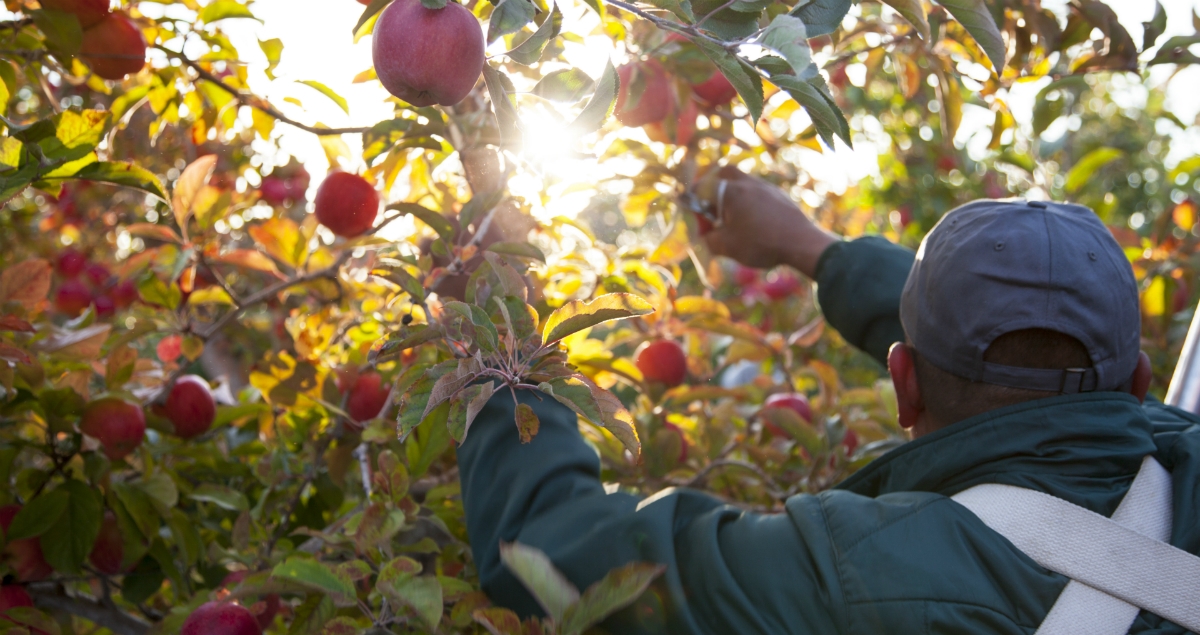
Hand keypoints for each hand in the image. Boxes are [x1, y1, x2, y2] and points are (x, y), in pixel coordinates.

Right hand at [697, 166, 839, 277]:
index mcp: (731, 192)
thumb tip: (706, 235)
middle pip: (724, 172)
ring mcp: (765, 187)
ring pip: (742, 181)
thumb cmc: (761, 244)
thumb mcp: (727, 247)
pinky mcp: (778, 195)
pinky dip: (749, 201)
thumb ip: (709, 239)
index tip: (699, 222)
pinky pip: (757, 191)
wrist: (801, 243)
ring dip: (733, 195)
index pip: (702, 188)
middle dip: (713, 186)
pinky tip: (753, 221)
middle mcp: (747, 183)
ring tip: (733, 218)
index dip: (694, 204)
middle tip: (712, 207)